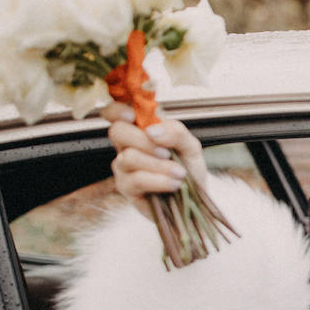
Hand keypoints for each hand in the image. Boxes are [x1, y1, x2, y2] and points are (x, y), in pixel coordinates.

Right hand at [102, 102, 205, 218]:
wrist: (195, 200)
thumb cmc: (189, 169)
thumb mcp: (191, 146)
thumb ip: (176, 132)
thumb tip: (152, 130)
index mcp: (140, 130)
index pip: (114, 112)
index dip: (116, 109)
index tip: (132, 116)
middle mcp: (127, 146)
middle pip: (117, 131)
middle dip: (145, 141)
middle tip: (168, 153)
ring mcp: (123, 167)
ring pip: (129, 157)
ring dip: (159, 165)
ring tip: (179, 173)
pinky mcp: (126, 187)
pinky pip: (136, 179)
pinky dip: (159, 181)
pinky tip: (173, 184)